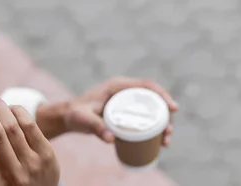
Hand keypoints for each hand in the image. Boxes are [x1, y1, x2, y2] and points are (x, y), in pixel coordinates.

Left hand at [63, 76, 178, 145]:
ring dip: (163, 123)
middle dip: (166, 115)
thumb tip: (110, 139)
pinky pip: (145, 117)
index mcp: (118, 86)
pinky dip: (154, 127)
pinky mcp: (126, 111)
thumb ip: (94, 126)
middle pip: (153, 99)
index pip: (146, 85)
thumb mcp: (83, 119)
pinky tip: (160, 141)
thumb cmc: (75, 114)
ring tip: (165, 141)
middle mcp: (125, 91)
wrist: (68, 117)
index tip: (173, 108)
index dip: (163, 95)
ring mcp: (126, 101)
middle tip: (168, 133)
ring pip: (151, 109)